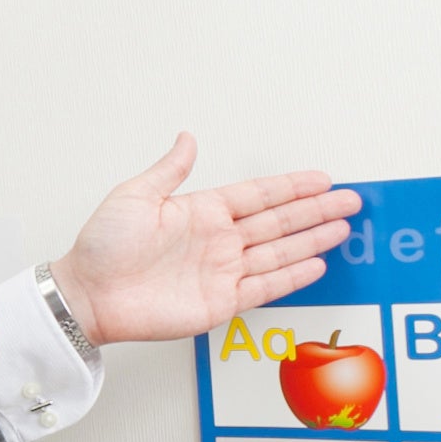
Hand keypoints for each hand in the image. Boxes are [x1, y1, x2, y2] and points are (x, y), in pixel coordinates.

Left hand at [45, 134, 357, 347]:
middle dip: (316, 211)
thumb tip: (187, 138)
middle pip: (278, 222)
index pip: (258, 195)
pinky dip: (292, 277)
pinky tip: (316, 265)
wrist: (88, 295)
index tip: (323, 178)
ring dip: (312, 240)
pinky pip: (265, 287)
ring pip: (279, 252)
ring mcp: (222, 272)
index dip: (291, 187)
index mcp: (201, 211)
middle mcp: (218, 240)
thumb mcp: (134, 196)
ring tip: (343, 228)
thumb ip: (169, 170)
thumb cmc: (102, 248)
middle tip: (352, 201)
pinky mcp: (220, 303)